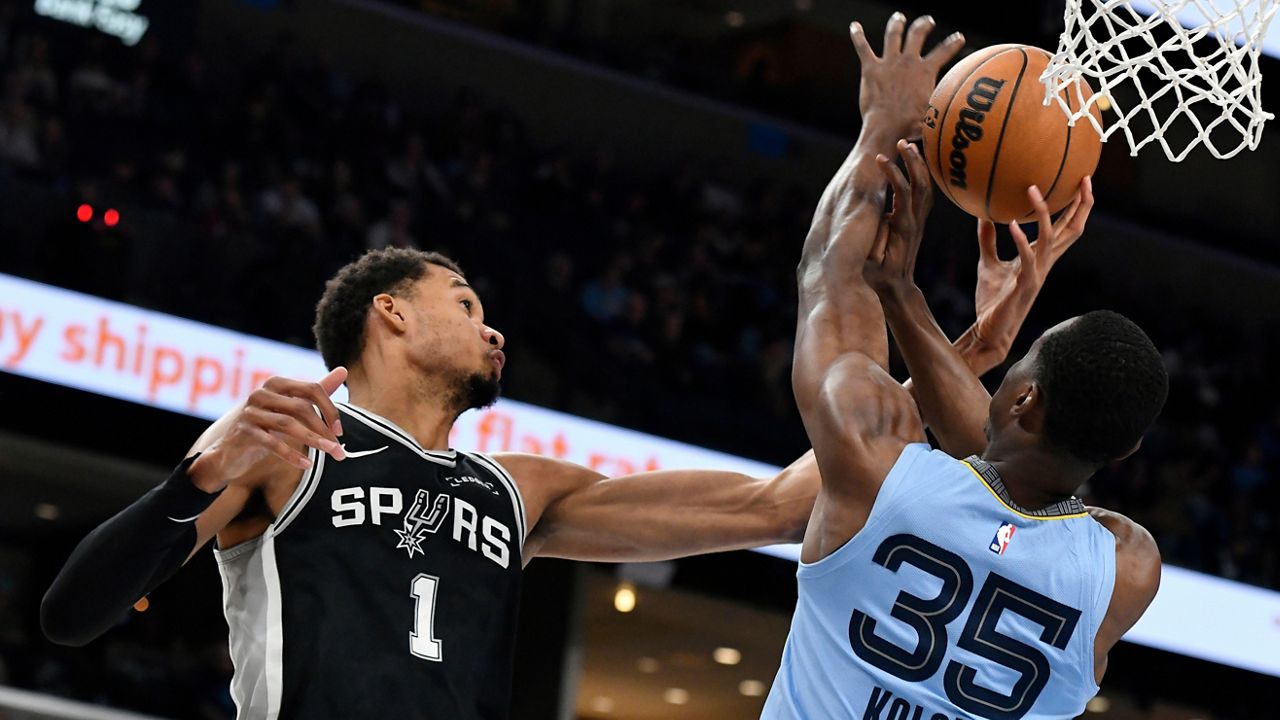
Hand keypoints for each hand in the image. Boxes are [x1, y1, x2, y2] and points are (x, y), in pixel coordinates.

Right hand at [191, 368, 347, 490]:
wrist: (228, 452)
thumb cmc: (265, 426)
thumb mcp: (290, 407)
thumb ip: (315, 391)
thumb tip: (343, 370)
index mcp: (277, 383)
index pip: (312, 389)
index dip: (329, 410)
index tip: (339, 432)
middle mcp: (262, 393)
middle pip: (301, 407)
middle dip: (323, 429)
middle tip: (338, 451)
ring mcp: (250, 411)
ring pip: (288, 424)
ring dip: (312, 440)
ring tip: (329, 453)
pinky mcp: (242, 431)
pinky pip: (271, 442)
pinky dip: (291, 454)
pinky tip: (307, 464)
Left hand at [850, 13, 964, 139]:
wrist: (886, 128)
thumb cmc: (910, 126)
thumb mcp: (933, 113)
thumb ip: (942, 105)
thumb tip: (956, 112)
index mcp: (925, 71)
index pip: (944, 52)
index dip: (953, 44)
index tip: (959, 37)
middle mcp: (908, 62)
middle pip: (917, 34)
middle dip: (924, 25)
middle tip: (927, 21)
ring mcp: (889, 63)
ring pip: (893, 35)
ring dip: (897, 24)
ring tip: (899, 17)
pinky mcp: (870, 69)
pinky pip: (863, 47)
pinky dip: (858, 35)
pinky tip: (854, 26)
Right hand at [865, 139, 933, 296]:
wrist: (897, 288)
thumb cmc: (878, 275)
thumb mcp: (870, 258)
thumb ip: (871, 238)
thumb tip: (869, 216)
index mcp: (902, 227)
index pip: (902, 193)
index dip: (893, 173)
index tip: (880, 158)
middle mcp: (914, 221)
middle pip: (921, 184)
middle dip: (913, 160)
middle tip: (902, 142)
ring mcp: (919, 221)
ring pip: (927, 187)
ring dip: (920, 164)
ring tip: (910, 145)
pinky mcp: (919, 222)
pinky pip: (926, 194)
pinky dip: (923, 175)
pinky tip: (916, 164)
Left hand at [974, 177, 1094, 352]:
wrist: (989, 331)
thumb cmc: (992, 301)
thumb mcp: (988, 264)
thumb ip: (988, 241)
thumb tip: (981, 215)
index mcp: (1042, 258)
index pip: (1066, 228)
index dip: (1078, 206)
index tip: (1082, 181)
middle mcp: (1046, 263)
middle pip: (1073, 230)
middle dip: (1082, 205)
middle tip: (1085, 179)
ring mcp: (1038, 274)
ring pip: (1050, 239)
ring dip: (1042, 213)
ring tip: (1032, 189)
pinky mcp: (1025, 285)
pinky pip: (1027, 259)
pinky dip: (1020, 241)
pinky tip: (1011, 224)